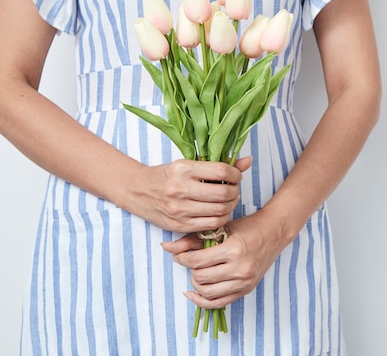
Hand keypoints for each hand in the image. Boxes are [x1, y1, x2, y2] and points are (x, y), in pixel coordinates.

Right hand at [123, 156, 251, 232]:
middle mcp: (180, 189)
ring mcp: (179, 210)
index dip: (235, 174)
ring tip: (228, 200)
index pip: (221, 171)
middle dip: (235, 191)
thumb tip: (248, 161)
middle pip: (223, 193)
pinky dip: (221, 218)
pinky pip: (210, 224)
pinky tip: (220, 211)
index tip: (236, 175)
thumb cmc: (166, 175)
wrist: (138, 191)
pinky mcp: (179, 225)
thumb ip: (219, 163)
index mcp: (183, 169)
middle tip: (234, 189)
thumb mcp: (188, 163)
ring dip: (231, 205)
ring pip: (219, 211)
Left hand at [161, 209, 287, 308]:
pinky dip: (202, 301)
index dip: (182, 259)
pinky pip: (219, 303)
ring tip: (197, 272)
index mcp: (233, 250)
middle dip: (190, 270)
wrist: (274, 232)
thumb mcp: (219, 229)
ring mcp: (244, 282)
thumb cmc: (247, 227)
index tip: (179, 255)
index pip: (197, 262)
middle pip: (201, 278)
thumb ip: (191, 240)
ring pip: (208, 292)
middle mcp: (240, 268)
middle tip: (190, 261)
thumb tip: (166, 247)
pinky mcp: (246, 289)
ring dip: (196, 283)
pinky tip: (193, 292)